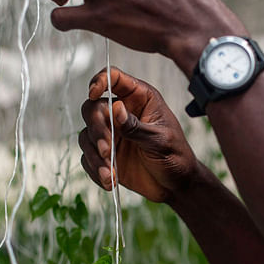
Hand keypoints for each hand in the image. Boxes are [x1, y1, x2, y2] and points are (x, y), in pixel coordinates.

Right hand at [78, 67, 199, 202]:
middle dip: (96, 130)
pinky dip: (95, 169)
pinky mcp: (106, 154)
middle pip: (92, 108)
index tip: (93, 93)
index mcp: (140, 99)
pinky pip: (88, 157)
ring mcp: (112, 134)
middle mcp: (121, 113)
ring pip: (86, 135)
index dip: (100, 80)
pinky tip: (110, 180)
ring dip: (95, 155)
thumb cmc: (176, 156)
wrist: (176, 186)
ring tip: (110, 173)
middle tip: (106, 150)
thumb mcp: (160, 141)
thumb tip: (115, 107)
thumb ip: (136, 126)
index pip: (114, 78)